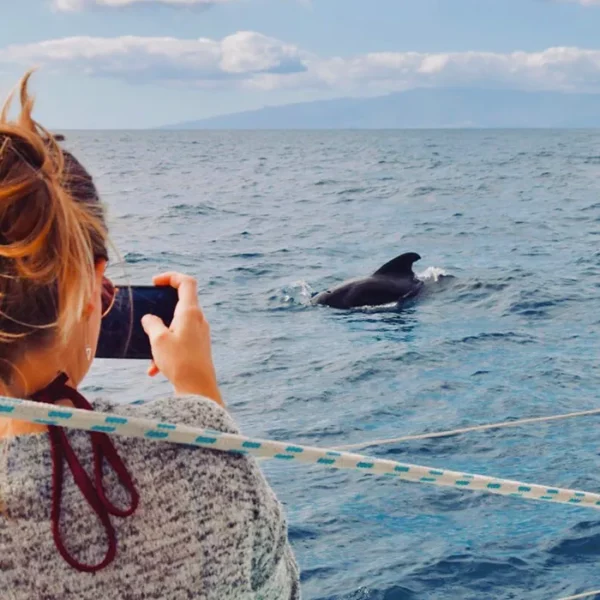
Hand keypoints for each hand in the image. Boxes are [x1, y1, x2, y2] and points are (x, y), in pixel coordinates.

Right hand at [141, 272, 223, 405]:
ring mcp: (200, 333)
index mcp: (190, 312)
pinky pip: (179, 341)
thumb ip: (152, 324)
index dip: (170, 277)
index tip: (154, 283)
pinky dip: (166, 350)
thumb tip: (149, 319)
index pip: (186, 282)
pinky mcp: (199, 346)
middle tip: (148, 312)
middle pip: (181, 302)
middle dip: (161, 307)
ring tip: (148, 350)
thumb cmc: (180, 362)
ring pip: (177, 325)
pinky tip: (153, 370)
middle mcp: (198, 319)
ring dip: (161, 334)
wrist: (198, 389)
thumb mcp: (158, 340)